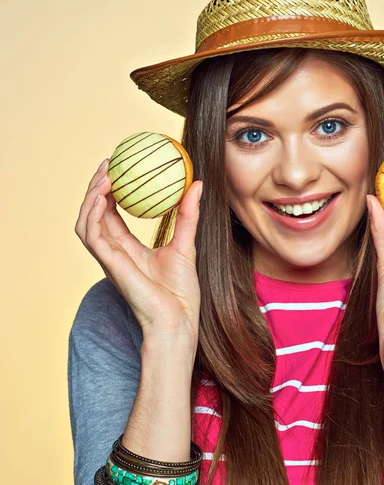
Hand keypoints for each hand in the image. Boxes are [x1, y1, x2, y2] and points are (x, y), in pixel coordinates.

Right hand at [74, 158, 203, 354]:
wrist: (179, 320)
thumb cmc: (182, 292)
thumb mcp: (186, 244)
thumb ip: (187, 215)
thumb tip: (196, 184)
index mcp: (128, 249)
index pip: (110, 215)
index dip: (109, 192)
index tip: (116, 168)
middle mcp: (114, 252)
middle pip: (93, 215)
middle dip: (95, 188)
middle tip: (107, 164)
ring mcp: (109, 259)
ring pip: (85, 222)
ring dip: (90, 198)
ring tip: (104, 176)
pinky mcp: (109, 264)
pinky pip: (91, 235)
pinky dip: (92, 214)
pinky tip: (103, 196)